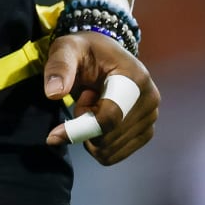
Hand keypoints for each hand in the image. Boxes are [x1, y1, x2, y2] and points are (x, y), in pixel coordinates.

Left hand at [41, 31, 159, 164]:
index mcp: (136, 79)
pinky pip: (113, 155)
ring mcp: (151, 118)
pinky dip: (98, 144)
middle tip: (84, 97)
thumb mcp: (67, 49)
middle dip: (84, 124)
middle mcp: (150, 100)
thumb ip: (59, 66)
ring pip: (109, 150)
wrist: (105, 56)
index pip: (110, 117)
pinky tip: (98, 117)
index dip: (81, 128)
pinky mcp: (145, 132)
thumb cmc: (85, 51)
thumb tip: (53, 93)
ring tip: (92, 104)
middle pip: (108, 137)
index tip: (53, 135)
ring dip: (91, 134)